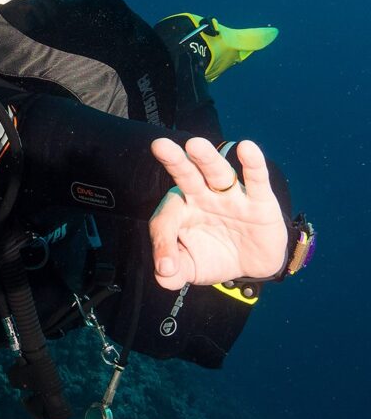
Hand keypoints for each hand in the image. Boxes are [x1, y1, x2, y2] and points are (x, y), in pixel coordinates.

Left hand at [149, 138, 287, 289]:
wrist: (252, 266)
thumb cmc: (213, 256)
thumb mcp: (189, 268)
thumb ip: (172, 272)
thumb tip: (164, 273)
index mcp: (182, 209)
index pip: (165, 219)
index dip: (163, 243)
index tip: (167, 267)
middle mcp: (203, 197)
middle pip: (187, 176)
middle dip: (174, 162)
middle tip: (159, 146)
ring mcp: (232, 197)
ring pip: (218, 174)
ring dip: (207, 159)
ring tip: (195, 145)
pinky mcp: (260, 203)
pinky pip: (256, 182)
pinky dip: (253, 165)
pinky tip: (247, 148)